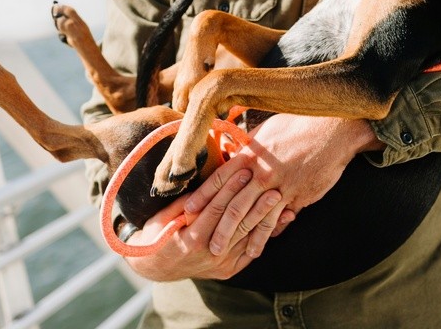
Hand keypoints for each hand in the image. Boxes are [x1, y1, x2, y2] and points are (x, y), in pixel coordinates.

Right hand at [124, 167, 289, 281]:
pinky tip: (283, 219)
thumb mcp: (163, 217)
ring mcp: (221, 264)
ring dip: (267, 217)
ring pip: (248, 237)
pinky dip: (267, 235)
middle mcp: (209, 254)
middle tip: (272, 184)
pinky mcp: (229, 270)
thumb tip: (204, 182)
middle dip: (255, 202)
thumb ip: (184, 203)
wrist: (157, 267)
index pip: (216, 209)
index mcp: (191, 239)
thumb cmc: (158, 235)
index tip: (244, 171)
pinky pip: (251, 251)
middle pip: (237, 224)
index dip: (230, 189)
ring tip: (282, 199)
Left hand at [183, 114, 384, 260]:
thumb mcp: (268, 130)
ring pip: (255, 217)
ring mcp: (281, 185)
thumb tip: (235, 152)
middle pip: (233, 204)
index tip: (186, 212)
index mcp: (251, 153)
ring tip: (226, 254)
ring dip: (240, 238)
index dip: (202, 197)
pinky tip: (258, 247)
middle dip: (217, 227)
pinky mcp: (298, 195)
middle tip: (203, 245)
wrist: (333, 129)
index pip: (219, 178)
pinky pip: (279, 219)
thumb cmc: (299, 124)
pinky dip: (267, 235)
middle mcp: (262, 171)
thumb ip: (250, 146)